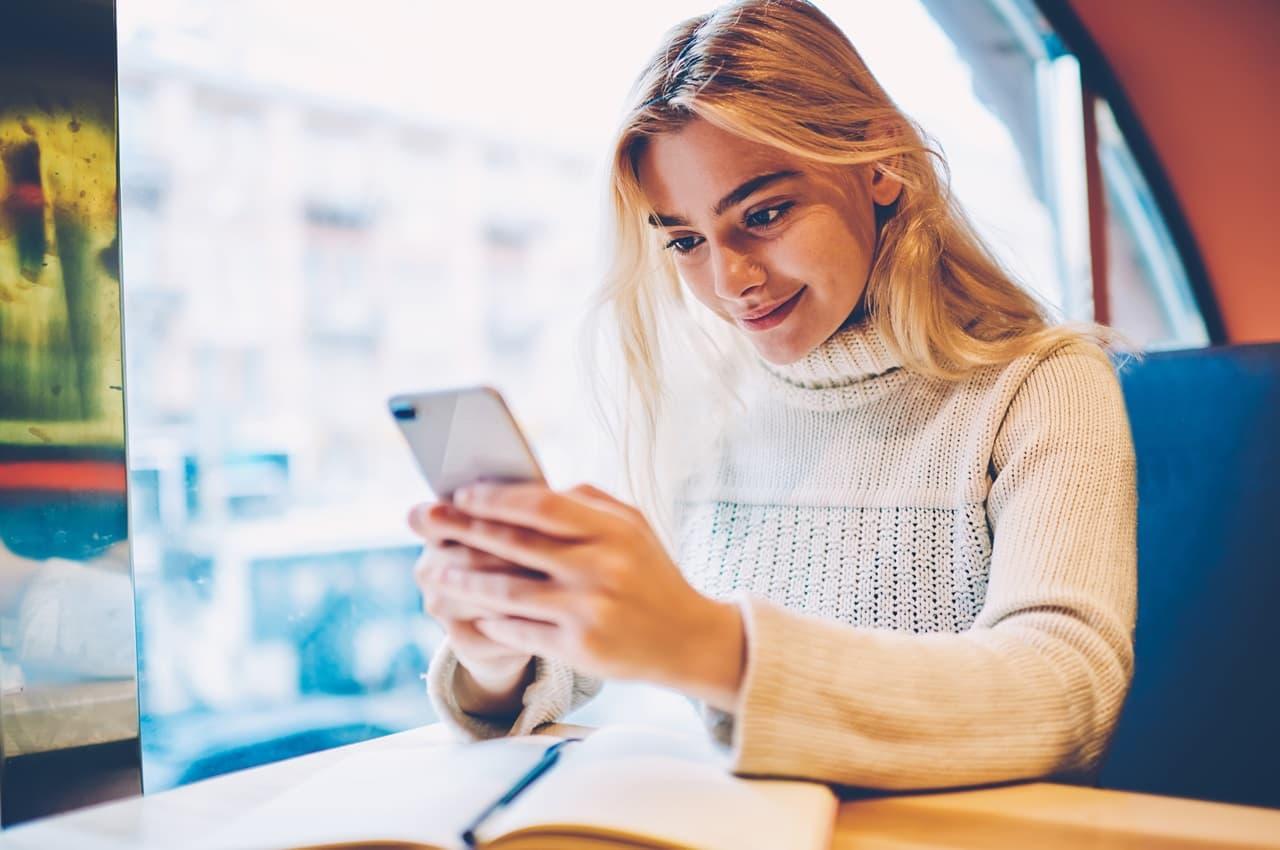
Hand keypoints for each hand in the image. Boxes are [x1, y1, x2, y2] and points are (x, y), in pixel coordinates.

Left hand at [407, 482, 745, 711]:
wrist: (688, 640)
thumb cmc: (651, 575)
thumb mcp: (632, 526)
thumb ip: (585, 501)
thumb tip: (524, 486)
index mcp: (611, 530)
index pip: (540, 504)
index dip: (495, 498)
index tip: (460, 493)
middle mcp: (599, 567)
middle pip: (514, 543)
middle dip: (461, 529)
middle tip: (423, 520)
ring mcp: (588, 610)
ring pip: (507, 591)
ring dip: (462, 579)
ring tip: (432, 570)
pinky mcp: (580, 647)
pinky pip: (520, 630)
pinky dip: (490, 619)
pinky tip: (469, 609)